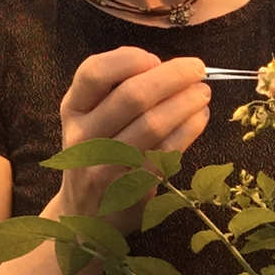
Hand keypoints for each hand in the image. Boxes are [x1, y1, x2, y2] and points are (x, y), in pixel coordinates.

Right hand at [56, 47, 210, 235]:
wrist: (84, 215)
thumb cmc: (96, 154)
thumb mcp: (89, 118)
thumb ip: (113, 90)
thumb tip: (163, 66)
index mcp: (72, 109)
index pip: (93, 72)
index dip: (127, 59)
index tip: (155, 59)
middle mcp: (83, 136)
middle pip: (131, 96)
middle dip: (171, 76)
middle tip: (196, 68)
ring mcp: (104, 166)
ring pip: (152, 124)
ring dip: (186, 103)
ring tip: (203, 93)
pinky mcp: (129, 189)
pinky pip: (165, 153)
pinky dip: (188, 130)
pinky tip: (199, 119)